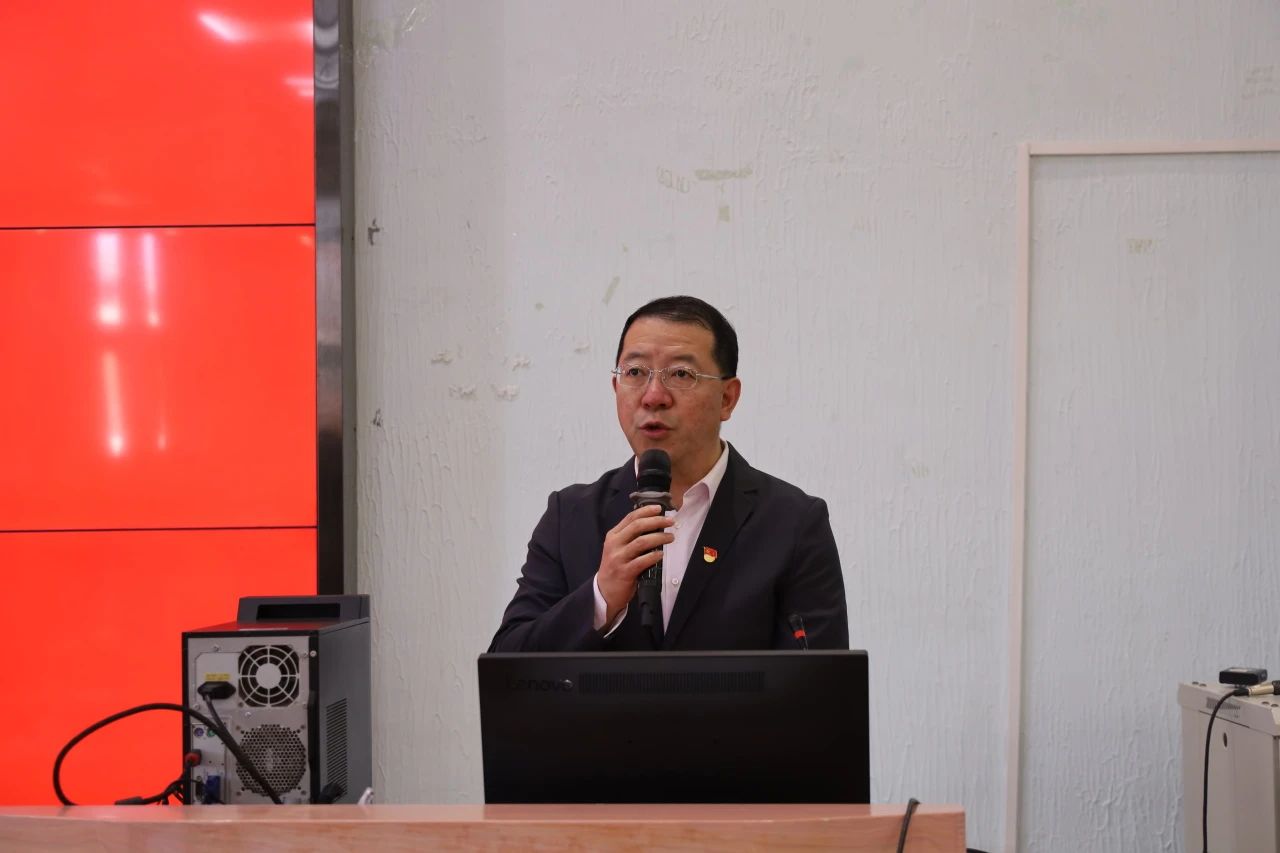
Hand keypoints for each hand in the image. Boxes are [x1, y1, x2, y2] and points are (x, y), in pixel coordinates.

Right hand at [596, 504, 674, 623]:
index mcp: (613, 535)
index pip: (630, 517)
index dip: (646, 511)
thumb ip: (631, 537)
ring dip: (659, 538)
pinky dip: (654, 556)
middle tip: (670, 521)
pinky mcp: (624, 572)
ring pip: (641, 542)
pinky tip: (661, 554)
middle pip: (637, 526)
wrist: (605, 591)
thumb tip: (654, 525)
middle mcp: (614, 544)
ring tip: (670, 537)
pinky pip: (642, 561)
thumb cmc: (616, 567)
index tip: (660, 508)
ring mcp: (618, 558)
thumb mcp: (618, 548)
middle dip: (656, 521)